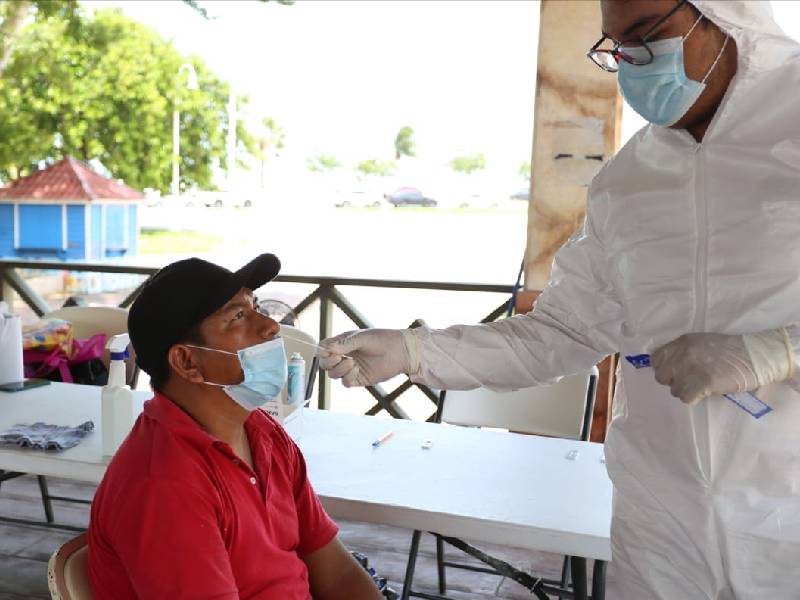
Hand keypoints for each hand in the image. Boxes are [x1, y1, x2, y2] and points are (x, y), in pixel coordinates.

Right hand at [319, 329, 415, 386]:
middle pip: (325, 364)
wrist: (400, 351)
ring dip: (339, 369)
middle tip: (339, 357)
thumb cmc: (382, 339)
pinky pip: (345, 382)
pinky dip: (347, 377)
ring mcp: (350, 368)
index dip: (322, 352)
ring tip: (352, 362)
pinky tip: (357, 369)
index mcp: (342, 343)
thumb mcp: (361, 338)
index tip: (328, 351)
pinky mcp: (358, 379)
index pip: (323, 349)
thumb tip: (328, 349)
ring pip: (333, 374)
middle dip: (329, 362)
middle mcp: (344, 356)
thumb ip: (344, 344)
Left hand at [651, 330, 792, 405]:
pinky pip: (686, 398)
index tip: (675, 374)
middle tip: (691, 382)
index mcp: (682, 342)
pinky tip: (706, 392)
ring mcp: (692, 367)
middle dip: (674, 382)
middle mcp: (683, 353)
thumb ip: (683, 352)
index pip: (655, 359)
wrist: (756, 356)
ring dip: (687, 392)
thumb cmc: (731, 352)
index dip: (664, 370)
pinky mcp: (703, 381)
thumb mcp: (702, 343)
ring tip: (702, 386)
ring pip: (674, 390)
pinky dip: (694, 399)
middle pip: (662, 377)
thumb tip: (669, 368)